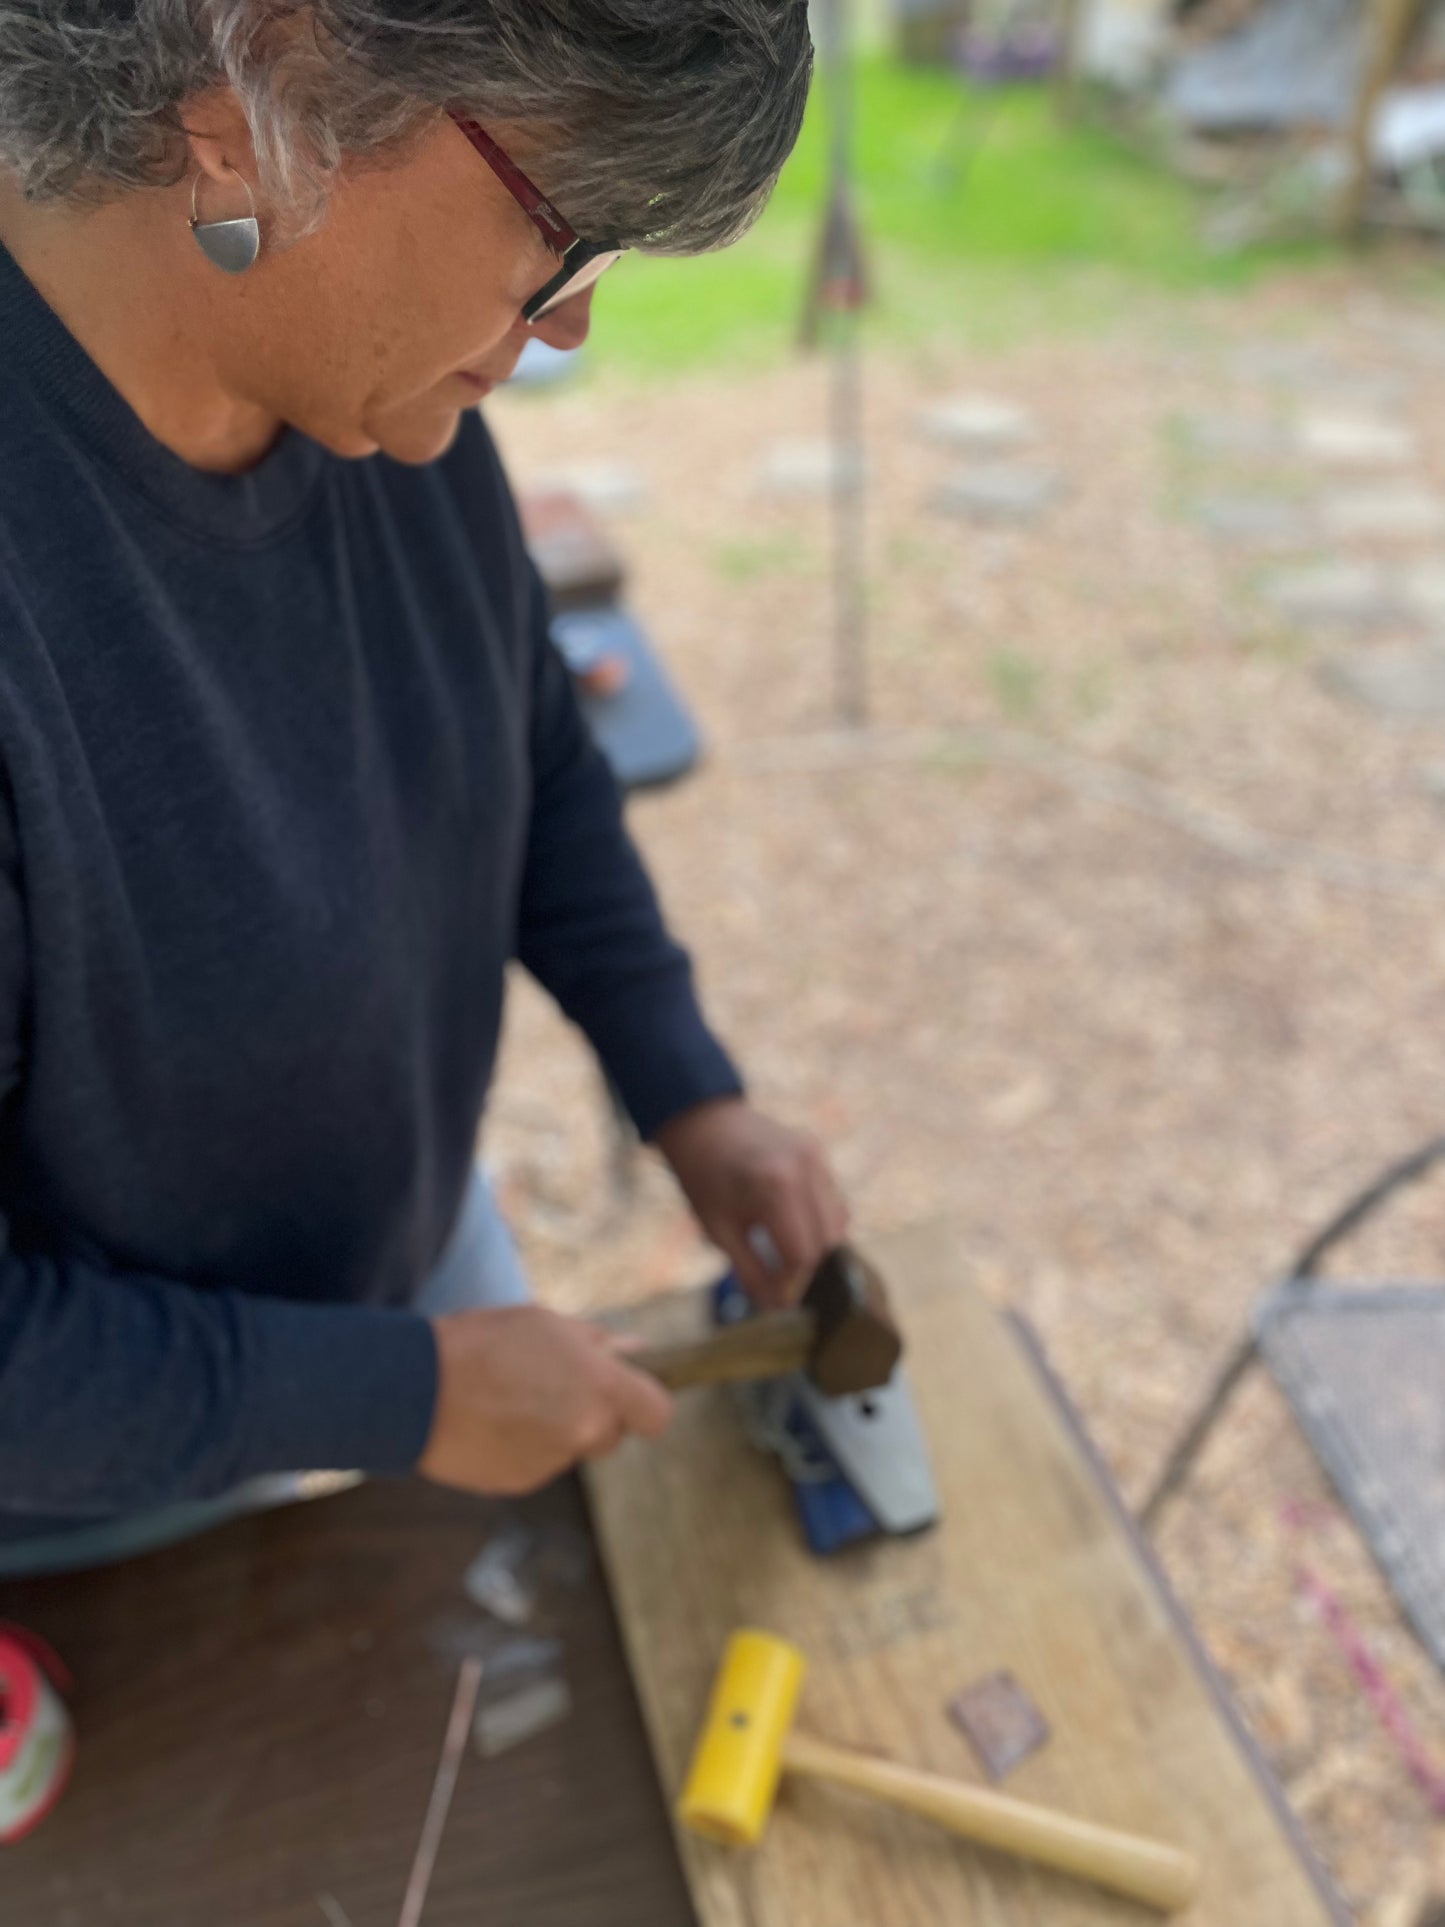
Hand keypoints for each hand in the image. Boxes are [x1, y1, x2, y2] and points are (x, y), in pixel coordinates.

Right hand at [418, 1306, 672, 1495]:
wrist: (416, 1389)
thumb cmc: (483, 1343)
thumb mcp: (546, 1323)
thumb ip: (597, 1342)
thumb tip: (636, 1350)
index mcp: (600, 1388)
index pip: (656, 1414)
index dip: (646, 1403)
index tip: (628, 1392)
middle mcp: (584, 1431)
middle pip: (611, 1433)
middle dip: (593, 1413)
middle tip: (553, 1384)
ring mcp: (552, 1462)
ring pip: (571, 1446)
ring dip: (555, 1428)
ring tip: (510, 1397)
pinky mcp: (520, 1482)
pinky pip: (538, 1463)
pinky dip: (525, 1446)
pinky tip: (493, 1421)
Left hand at [654, 1097, 849, 1307]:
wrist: (703, 1122)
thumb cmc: (704, 1178)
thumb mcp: (719, 1231)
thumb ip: (751, 1272)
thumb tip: (778, 1307)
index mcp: (776, 1187)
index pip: (803, 1254)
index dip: (792, 1282)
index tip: (777, 1296)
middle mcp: (806, 1168)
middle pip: (828, 1241)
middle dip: (808, 1267)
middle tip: (781, 1277)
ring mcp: (817, 1156)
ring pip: (838, 1221)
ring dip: (818, 1244)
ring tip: (783, 1248)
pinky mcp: (819, 1152)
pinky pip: (833, 1199)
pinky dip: (819, 1220)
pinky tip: (791, 1222)